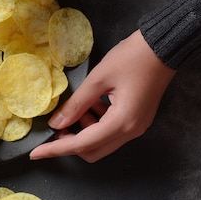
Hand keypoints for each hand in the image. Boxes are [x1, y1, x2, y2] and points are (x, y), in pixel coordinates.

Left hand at [30, 30, 175, 161]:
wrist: (164, 46)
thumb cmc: (131, 58)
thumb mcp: (97, 79)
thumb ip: (75, 104)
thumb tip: (55, 123)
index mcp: (121, 123)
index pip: (82, 144)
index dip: (56, 149)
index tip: (36, 153)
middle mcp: (131, 131)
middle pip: (93, 151)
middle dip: (71, 142)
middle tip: (58, 123)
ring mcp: (137, 127)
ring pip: (102, 143)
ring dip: (84, 131)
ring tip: (80, 106)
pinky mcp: (138, 120)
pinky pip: (112, 132)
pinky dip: (96, 124)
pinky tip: (93, 104)